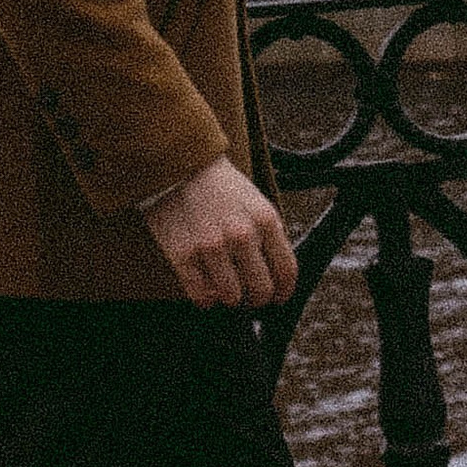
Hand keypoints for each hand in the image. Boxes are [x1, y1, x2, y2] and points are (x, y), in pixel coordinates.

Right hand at [144, 156, 298, 307]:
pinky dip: (206, 299)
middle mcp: (241, 235)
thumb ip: (269, 237)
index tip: (278, 297)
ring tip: (227, 290)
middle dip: (258, 299)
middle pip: (261, 290)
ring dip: (231, 299)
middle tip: (251, 298)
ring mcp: (211, 246)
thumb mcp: (257, 204)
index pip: (286, 270)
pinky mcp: (183, 255)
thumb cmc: (221, 188)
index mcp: (265, 220)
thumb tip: (277, 276)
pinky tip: (207, 290)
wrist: (181, 167)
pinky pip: (200, 295)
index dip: (284, 291)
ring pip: (232, 297)